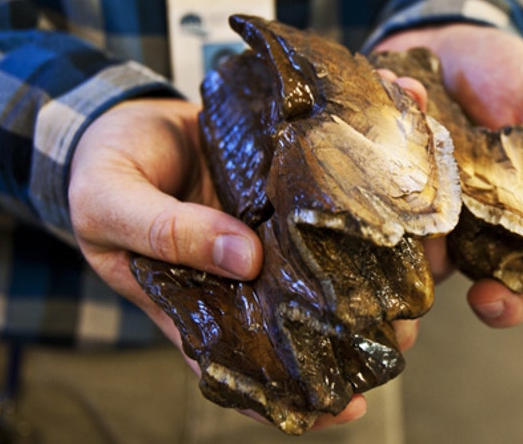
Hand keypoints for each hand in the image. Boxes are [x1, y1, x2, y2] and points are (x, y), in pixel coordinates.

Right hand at [68, 97, 419, 429]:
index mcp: (203, 298)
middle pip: (309, 311)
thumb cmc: (101, 173)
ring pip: (331, 254)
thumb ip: (166, 233)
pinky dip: (362, 178)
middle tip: (401, 333)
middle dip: (359, 327)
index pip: (251, 362)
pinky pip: (327, 186)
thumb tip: (245, 260)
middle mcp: (247, 270)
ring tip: (421, 264)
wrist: (116, 116)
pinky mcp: (287, 180)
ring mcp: (272, 226)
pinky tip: (401, 169)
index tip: (346, 407)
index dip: (295, 390)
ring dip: (378, 260)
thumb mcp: (109, 206)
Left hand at [374, 24, 522, 327]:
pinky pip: (359, 164)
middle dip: (422, 290)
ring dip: (389, 215)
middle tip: (413, 283)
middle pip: (438, 272)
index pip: (507, 279)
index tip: (489, 300)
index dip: (503, 301)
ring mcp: (404, 194)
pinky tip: (398, 89)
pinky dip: (374, 128)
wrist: (451, 37)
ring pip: (390, 232)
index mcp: (498, 217)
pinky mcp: (368, 163)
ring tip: (397, 181)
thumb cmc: (508, 77)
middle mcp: (448, 217)